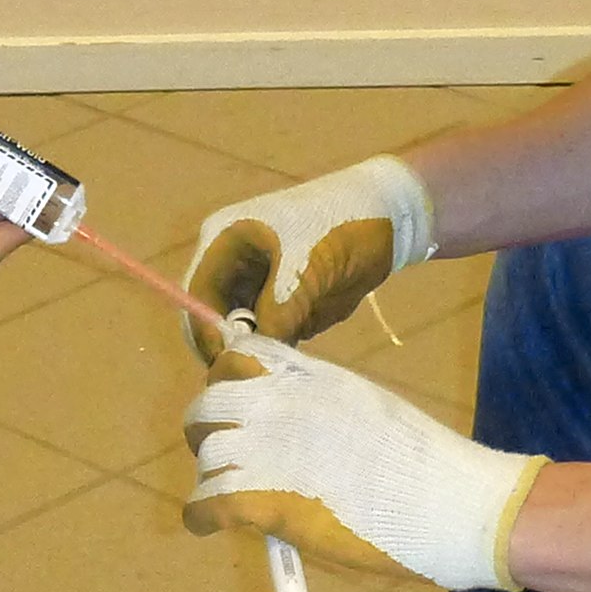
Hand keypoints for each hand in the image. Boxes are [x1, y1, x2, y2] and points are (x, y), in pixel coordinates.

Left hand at [181, 335, 543, 590]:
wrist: (447, 503)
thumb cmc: (425, 466)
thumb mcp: (371, 409)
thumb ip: (328, 410)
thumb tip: (302, 432)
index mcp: (313, 379)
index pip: (243, 356)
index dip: (228, 379)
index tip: (233, 403)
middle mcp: (282, 404)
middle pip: (211, 402)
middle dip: (208, 427)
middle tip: (222, 453)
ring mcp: (268, 450)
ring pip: (206, 454)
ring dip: (209, 475)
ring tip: (222, 494)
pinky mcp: (261, 499)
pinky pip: (204, 503)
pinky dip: (199, 516)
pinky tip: (208, 524)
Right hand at [184, 155, 435, 344]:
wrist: (393, 217)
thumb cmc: (342, 226)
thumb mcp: (307, 271)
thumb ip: (276, 314)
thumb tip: (250, 357)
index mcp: (226, 240)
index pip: (197, 296)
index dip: (206, 332)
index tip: (229, 363)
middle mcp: (235, 263)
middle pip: (213, 317)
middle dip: (231, 345)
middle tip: (254, 374)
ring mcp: (259, 282)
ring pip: (242, 330)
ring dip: (257, 349)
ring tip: (278, 367)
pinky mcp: (283, 300)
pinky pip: (271, 333)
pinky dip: (280, 347)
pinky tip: (297, 355)